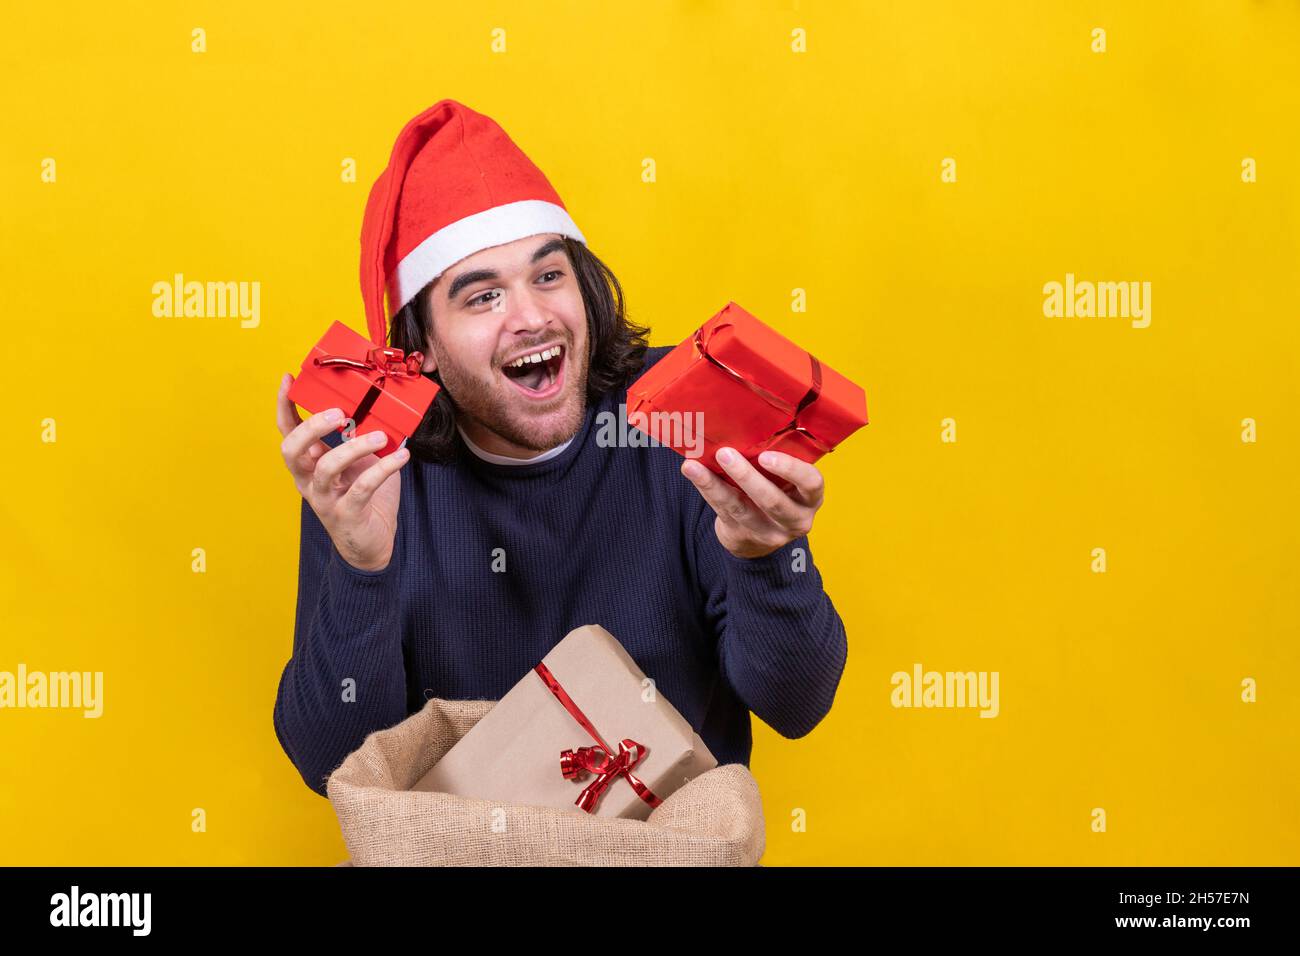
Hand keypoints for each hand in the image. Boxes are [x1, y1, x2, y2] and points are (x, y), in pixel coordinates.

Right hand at [276, 373, 409, 571]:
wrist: (374, 543)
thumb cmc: (365, 497)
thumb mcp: (360, 461)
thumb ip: (360, 436)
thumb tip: (373, 407)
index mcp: (308, 464)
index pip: (287, 431)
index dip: (284, 405)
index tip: (289, 378)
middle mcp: (309, 480)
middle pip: (292, 450)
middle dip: (311, 427)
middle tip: (338, 413)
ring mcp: (325, 499)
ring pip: (327, 468)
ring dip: (353, 447)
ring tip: (380, 436)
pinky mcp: (346, 514)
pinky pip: (361, 488)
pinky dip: (383, 468)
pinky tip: (402, 455)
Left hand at [680, 447, 824, 559]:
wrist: (758, 536)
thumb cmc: (775, 492)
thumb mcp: (786, 481)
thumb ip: (775, 461)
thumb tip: (743, 419)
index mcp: (811, 497)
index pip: (811, 483)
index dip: (791, 470)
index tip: (766, 456)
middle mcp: (796, 519)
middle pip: (773, 501)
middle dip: (746, 477)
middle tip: (725, 453)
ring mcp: (769, 533)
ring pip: (741, 509)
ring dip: (715, 484)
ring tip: (694, 465)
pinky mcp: (742, 538)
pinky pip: (722, 511)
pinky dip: (706, 489)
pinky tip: (691, 472)